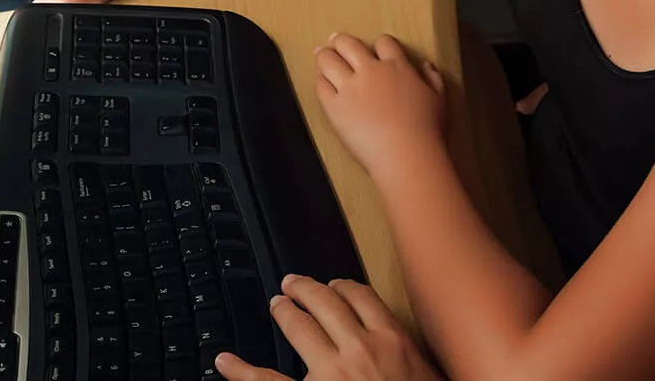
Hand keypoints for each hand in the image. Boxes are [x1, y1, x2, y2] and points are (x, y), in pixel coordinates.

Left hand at [215, 275, 443, 380]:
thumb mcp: (427, 377)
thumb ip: (411, 359)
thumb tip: (403, 352)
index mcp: (392, 341)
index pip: (362, 297)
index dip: (344, 286)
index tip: (335, 284)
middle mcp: (360, 349)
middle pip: (327, 303)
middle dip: (307, 289)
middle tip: (292, 283)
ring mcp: (330, 374)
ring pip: (301, 328)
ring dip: (285, 311)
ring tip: (277, 304)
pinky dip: (242, 372)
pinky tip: (226, 362)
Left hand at [314, 34, 446, 179]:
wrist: (407, 155)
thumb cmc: (427, 130)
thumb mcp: (438, 99)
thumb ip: (433, 79)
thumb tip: (427, 66)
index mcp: (397, 67)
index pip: (383, 43)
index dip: (378, 43)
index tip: (374, 48)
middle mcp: (371, 71)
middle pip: (349, 45)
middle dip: (341, 41)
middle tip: (335, 41)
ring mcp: (351, 88)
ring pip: (329, 60)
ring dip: (324, 55)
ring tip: (322, 54)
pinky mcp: (335, 107)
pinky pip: (321, 86)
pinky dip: (320, 81)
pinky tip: (322, 82)